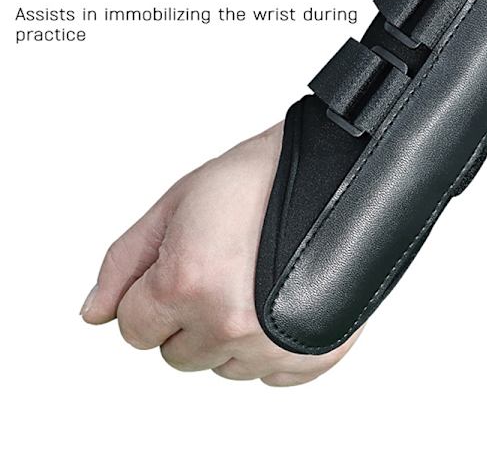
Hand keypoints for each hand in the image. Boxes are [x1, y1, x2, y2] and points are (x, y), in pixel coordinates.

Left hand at [81, 123, 360, 385]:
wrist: (328, 170)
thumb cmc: (256, 177)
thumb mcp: (175, 204)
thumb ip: (125, 264)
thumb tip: (95, 314)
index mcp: (188, 282)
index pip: (134, 330)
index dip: (149, 296)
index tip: (177, 269)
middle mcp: (230, 322)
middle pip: (176, 355)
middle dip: (187, 317)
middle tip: (219, 267)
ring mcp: (275, 343)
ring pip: (221, 366)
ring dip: (226, 333)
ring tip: (252, 280)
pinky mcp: (314, 352)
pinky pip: (269, 378)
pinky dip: (266, 349)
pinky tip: (273, 304)